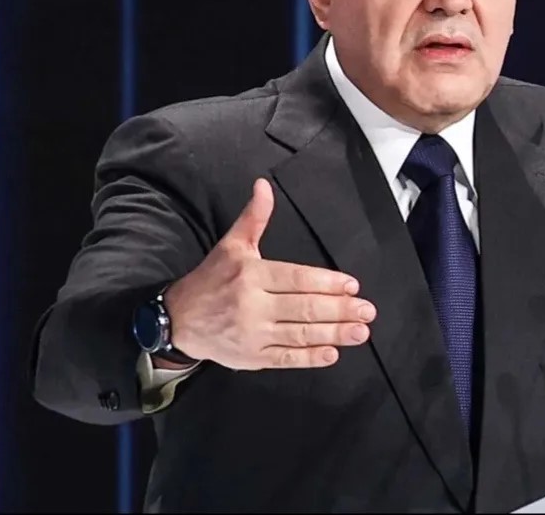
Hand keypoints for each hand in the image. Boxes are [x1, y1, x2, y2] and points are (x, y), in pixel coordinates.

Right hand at [161, 178, 375, 369]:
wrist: (177, 320)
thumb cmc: (211, 280)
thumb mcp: (231, 245)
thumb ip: (254, 218)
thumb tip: (264, 186)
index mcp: (251, 275)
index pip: (296, 279)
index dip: (326, 283)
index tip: (352, 286)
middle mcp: (252, 305)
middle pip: (304, 307)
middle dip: (339, 310)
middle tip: (367, 310)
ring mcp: (252, 335)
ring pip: (299, 334)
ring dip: (334, 334)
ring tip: (360, 331)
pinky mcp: (251, 358)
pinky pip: (285, 358)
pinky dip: (309, 358)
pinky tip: (332, 354)